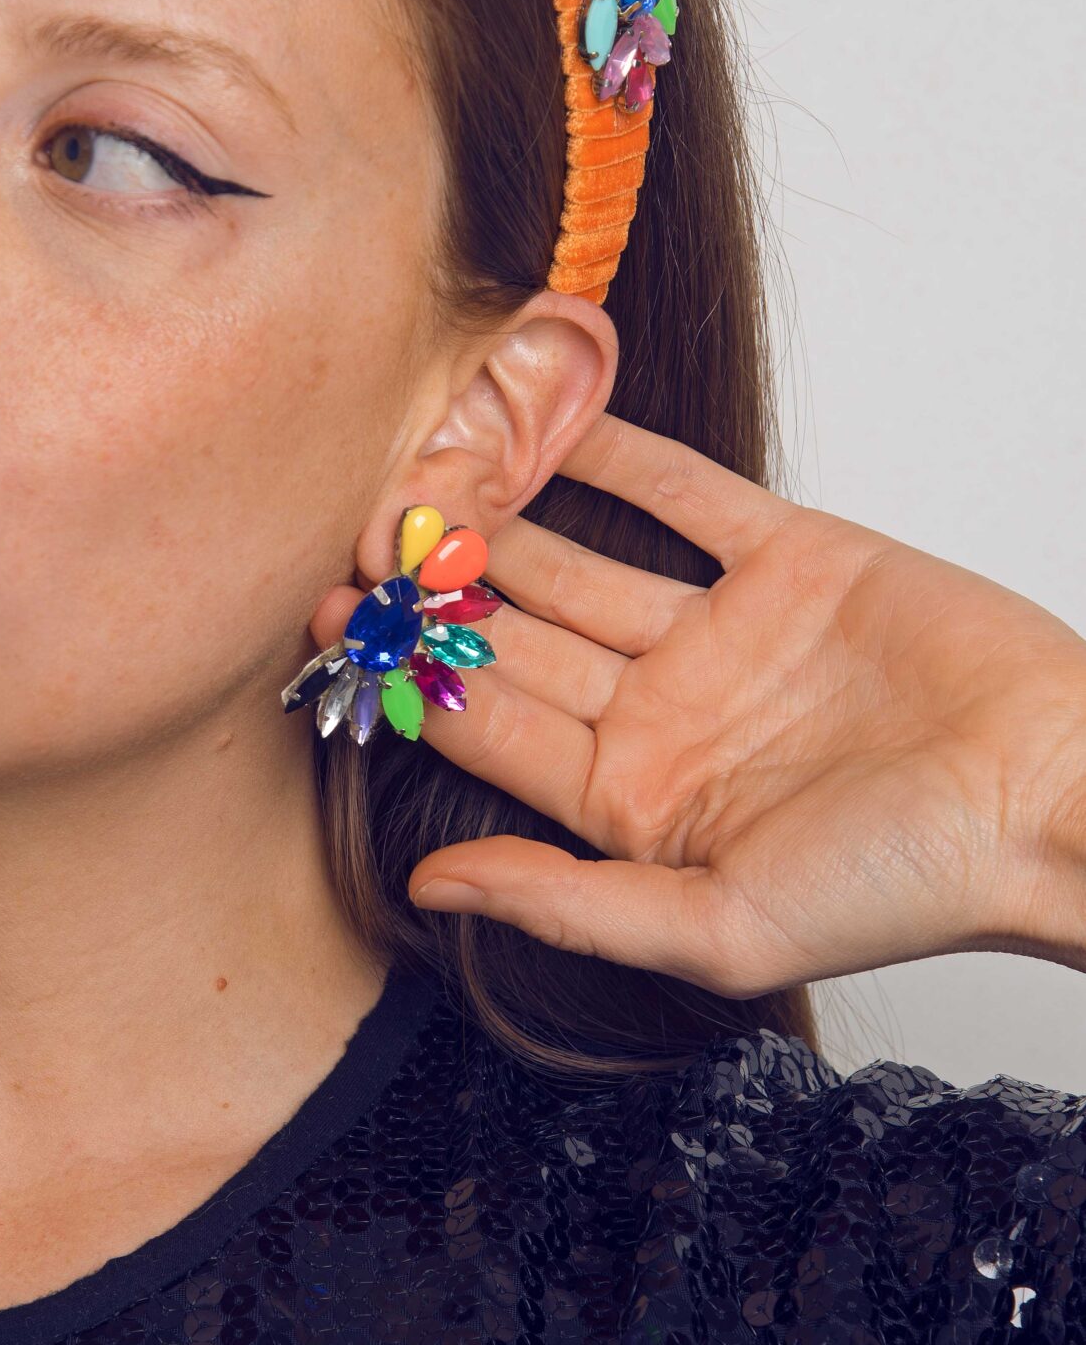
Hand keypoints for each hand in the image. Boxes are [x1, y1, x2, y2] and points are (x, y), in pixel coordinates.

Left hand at [310, 416, 1085, 994]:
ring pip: (583, 560)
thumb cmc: (906, 885)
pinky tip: (540, 419)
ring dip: (504, 520)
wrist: (1055, 798)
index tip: (331, 626)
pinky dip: (615, 453)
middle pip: (522, 640)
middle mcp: (665, 713)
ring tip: (419, 472)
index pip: (493, 729)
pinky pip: (682, 494)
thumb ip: (565, 902)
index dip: (412, 677)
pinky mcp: (790, 559)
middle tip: (347, 533)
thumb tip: (430, 883)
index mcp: (634, 802)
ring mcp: (724, 632)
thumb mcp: (715, 925)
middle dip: (438, 594)